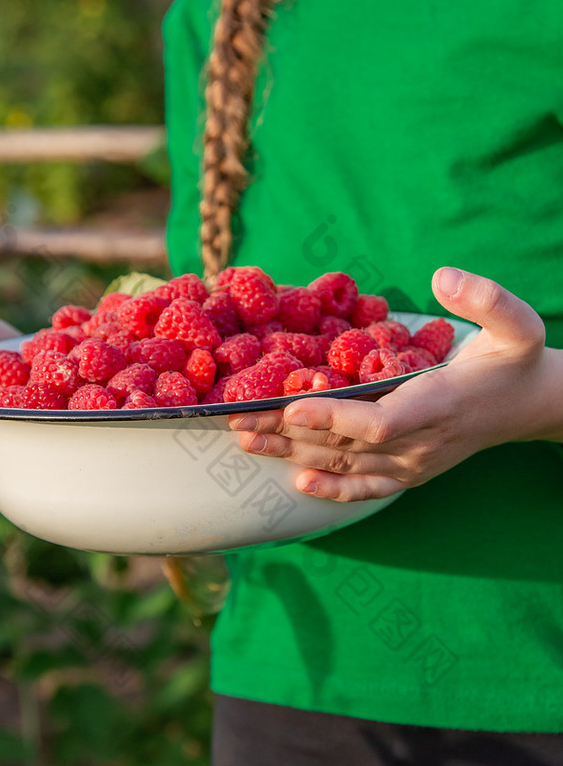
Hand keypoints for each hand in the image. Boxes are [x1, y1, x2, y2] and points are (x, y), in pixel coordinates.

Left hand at [229, 267, 562, 501]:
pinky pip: (366, 488)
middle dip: (288, 433)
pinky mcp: (409, 473)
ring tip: (247, 442)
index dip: (332, 417)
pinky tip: (298, 483)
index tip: (290, 404)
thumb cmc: (515, 360)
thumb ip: (487, 298)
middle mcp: (421, 443)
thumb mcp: (517, 323)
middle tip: (237, 419)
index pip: (379, 422)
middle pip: (345, 446)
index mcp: (438, 405)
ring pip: (345, 465)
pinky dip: (332, 490)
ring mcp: (414, 464)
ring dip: (293, 456)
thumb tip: (442, 275)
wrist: (528, 406)